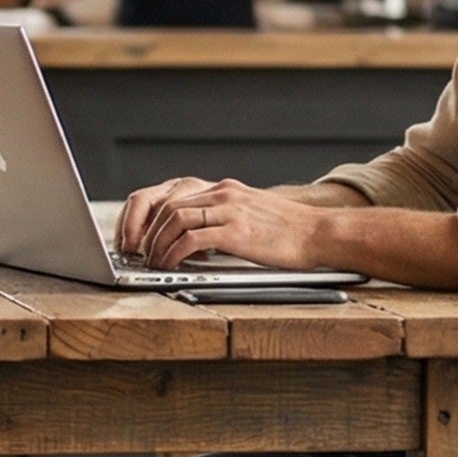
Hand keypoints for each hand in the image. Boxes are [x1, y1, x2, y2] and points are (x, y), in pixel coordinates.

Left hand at [123, 178, 331, 271]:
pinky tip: (169, 266)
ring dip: (156, 244)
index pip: (172, 196)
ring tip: (151, 263)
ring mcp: (229, 210)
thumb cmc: (288, 233)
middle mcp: (223, 194)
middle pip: (166, 205)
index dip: (149, 218)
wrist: (320, 234)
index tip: (140, 238)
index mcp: (224, 189)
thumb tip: (195, 241)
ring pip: (173, 219)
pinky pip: (190, 240)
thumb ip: (222, 220)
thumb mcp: (250, 217)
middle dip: (145, 232)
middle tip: (138, 254)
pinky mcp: (235, 231)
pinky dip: (173, 254)